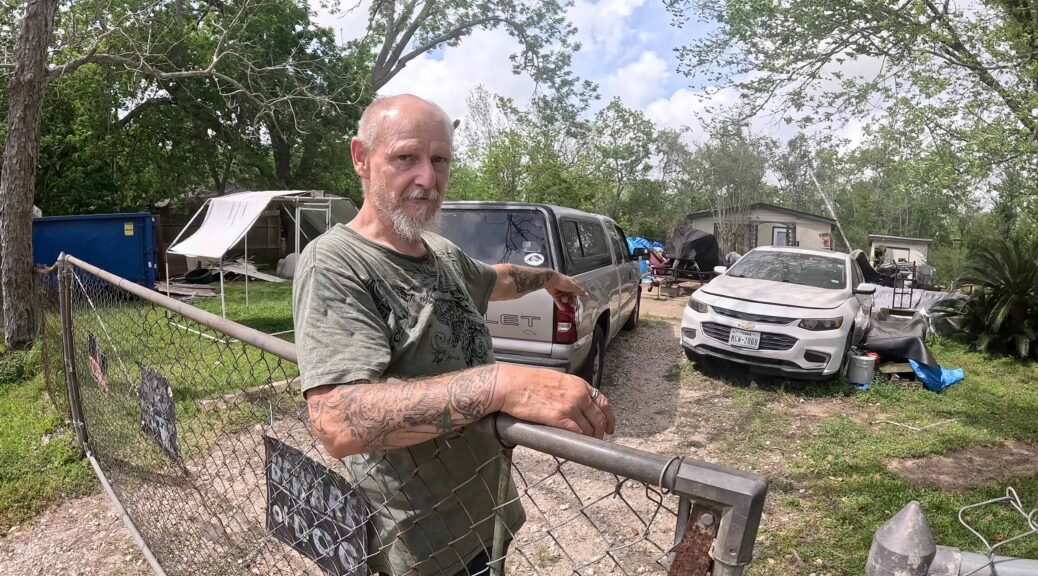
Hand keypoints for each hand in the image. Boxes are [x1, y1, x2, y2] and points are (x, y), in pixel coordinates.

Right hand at [497, 365, 615, 438]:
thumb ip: (569, 390)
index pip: (603, 402)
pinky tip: (575, 444)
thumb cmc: (526, 381)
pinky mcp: (559, 419)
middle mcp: (578, 394)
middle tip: (598, 440)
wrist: (510, 385)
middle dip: (601, 432)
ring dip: (589, 438)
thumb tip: (575, 404)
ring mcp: (570, 407)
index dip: (609, 418)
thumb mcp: (555, 380)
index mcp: (578, 384)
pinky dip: (579, 441)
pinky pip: (577, 434)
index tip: (610, 427)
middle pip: (599, 418)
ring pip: (589, 428)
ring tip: (584, 444)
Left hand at [545, 272, 587, 312]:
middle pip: (571, 297)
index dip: (579, 296)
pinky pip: (559, 301)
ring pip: (565, 299)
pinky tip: (562, 308)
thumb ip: (580, 291)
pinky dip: (560, 305)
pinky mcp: (556, 295)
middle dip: (572, 301)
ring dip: (565, 301)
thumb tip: (586, 294)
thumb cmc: (561, 280)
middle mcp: (567, 288)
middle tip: (572, 305)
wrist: (550, 281)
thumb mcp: (573, 286)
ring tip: (564, 300)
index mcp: (572, 284)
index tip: (579, 301)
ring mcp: (561, 291)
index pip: (577, 291)